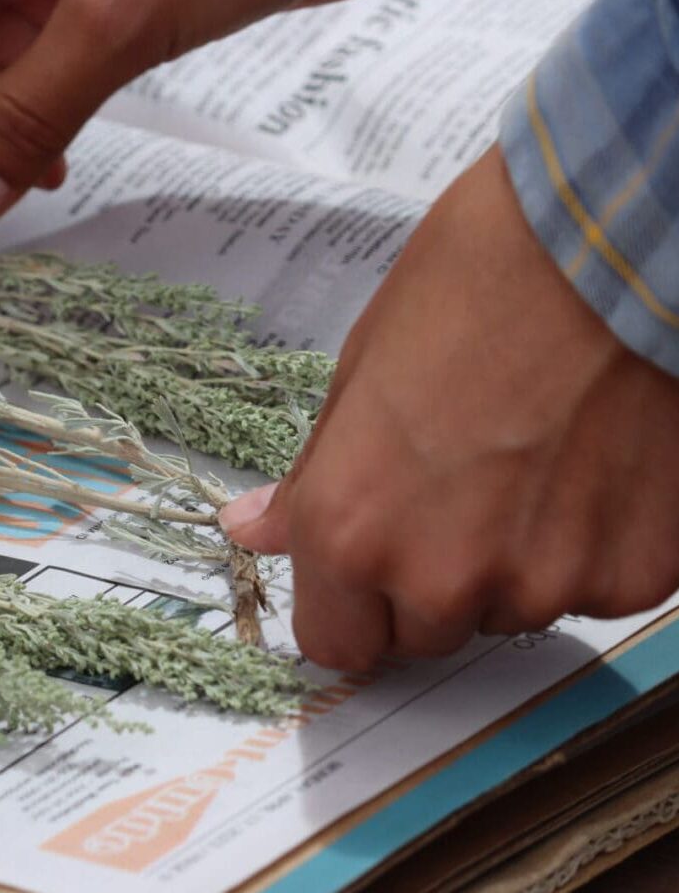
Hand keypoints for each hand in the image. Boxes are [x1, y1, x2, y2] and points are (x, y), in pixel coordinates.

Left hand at [220, 147, 678, 670]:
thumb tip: (257, 528)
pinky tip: (596, 463)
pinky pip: (596, 588)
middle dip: (433, 579)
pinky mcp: (635, 575)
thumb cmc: (476, 287)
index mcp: (350, 532)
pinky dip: (595, 545)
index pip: (335, 644)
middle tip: (460, 486)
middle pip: (425, 633)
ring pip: (513, 609)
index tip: (364, 576)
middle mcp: (442, 577)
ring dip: (516, 560)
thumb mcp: (358, 374)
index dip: (349, 607)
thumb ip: (314, 477)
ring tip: (536, 456)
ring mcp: (545, 583)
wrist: (612, 248)